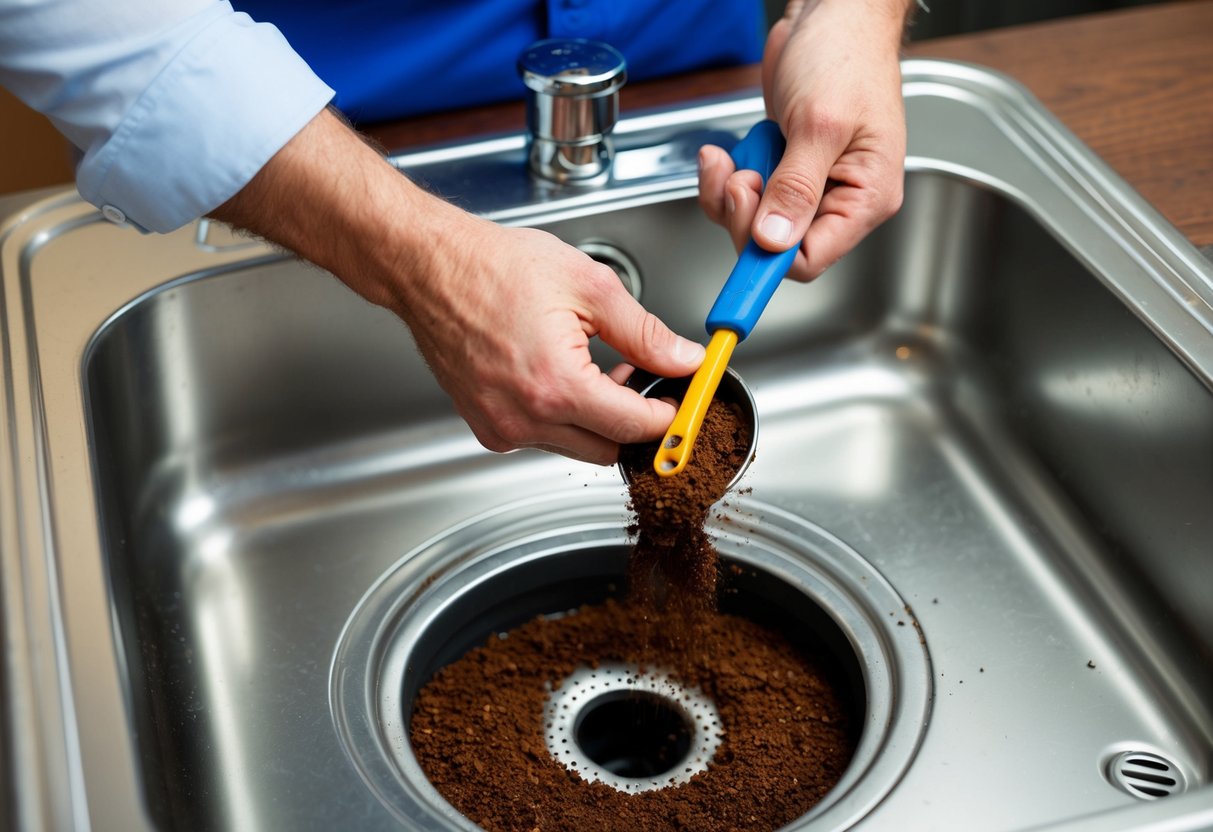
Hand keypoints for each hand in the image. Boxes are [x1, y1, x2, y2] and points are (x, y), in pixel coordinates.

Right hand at [378, 205, 705, 463]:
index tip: (680, 400)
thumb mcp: (588, 287)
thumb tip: (683, 359)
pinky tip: (560, 375)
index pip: (635, 427)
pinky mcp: (485, 427)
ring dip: (596, 419)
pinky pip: (541, 438)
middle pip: (608, 450)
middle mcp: (524, 419)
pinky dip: (561, 417)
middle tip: (639, 377)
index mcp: (556, 385)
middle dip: (632, 421)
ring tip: (594, 367)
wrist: (429, 268)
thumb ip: (644, 333)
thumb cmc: (494, 267)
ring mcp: (501, 428)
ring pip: (575, 447)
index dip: (668, 416)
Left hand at [699, 0, 909, 280]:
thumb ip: (795, 188)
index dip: (768, 252)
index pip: (810, 260)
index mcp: (865, 198)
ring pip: (753, 222)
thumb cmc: (845, 57)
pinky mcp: (783, 169)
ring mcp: (808, 186)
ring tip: (732, 157)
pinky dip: (726, 177)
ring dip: (729, 192)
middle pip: (776, 246)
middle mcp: (838, 199)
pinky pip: (745, 196)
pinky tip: (725, 154)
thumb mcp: (818, 124)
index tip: (743, 222)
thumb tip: (774, 240)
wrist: (832, 15)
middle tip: (739, 177)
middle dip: (744, 214)